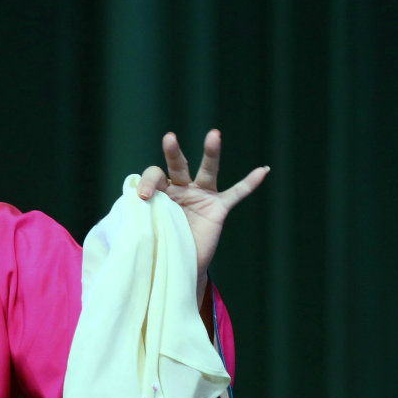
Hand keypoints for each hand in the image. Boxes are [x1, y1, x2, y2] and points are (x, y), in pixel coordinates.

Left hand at [136, 129, 268, 293]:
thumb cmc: (158, 243)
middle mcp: (181, 188)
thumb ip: (141, 214)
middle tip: (169, 138)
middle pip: (178, 165)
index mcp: (160, 191)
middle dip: (173, 152)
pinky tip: (263, 170)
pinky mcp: (218, 208)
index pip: (154, 175)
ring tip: (213, 134)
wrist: (178, 262)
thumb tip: (134, 203)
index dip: (147, 183)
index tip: (141, 197)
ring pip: (207, 171)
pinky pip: (236, 193)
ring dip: (211, 153)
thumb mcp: (146, 227)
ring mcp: (202, 196)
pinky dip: (250, 183)